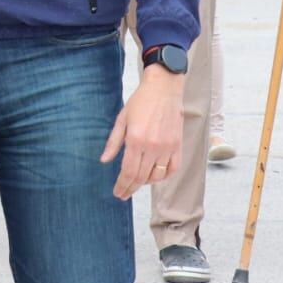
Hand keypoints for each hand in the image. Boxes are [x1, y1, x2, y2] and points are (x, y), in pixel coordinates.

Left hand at [100, 66, 183, 198]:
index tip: (118, 192)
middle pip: (140, 177)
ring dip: (145, 183)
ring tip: (137, 182)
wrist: (164, 88)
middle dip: (130, 188)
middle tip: (123, 194)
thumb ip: (114, 142)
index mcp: (136, 139)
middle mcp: (152, 146)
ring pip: (156, 176)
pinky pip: (172, 169)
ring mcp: (167, 147)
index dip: (122, 185)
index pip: (128, 171)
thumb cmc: (140, 101)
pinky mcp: (178, 145)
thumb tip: (104, 161)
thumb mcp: (122, 119)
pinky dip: (163, 176)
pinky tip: (155, 176)